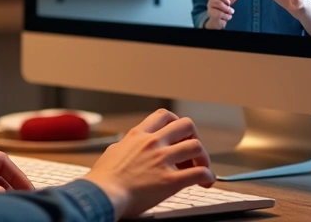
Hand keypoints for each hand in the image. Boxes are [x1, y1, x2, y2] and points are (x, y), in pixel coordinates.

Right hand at [84, 109, 214, 218]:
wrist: (102, 195)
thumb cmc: (103, 179)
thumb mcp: (112, 152)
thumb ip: (125, 147)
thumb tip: (127, 148)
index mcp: (139, 135)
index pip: (164, 115)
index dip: (176, 123)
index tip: (179, 136)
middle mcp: (153, 143)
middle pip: (186, 125)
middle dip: (194, 137)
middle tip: (193, 152)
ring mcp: (163, 160)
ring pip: (197, 146)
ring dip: (203, 158)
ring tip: (202, 168)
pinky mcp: (170, 181)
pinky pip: (199, 173)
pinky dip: (208, 177)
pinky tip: (205, 182)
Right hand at [205, 0, 238, 28]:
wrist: (218, 20)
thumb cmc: (224, 8)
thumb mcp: (230, 1)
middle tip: (229, 4)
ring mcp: (210, 4)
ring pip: (217, 2)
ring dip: (226, 8)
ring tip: (231, 11)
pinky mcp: (210, 12)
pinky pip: (218, 13)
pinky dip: (226, 15)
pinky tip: (228, 16)